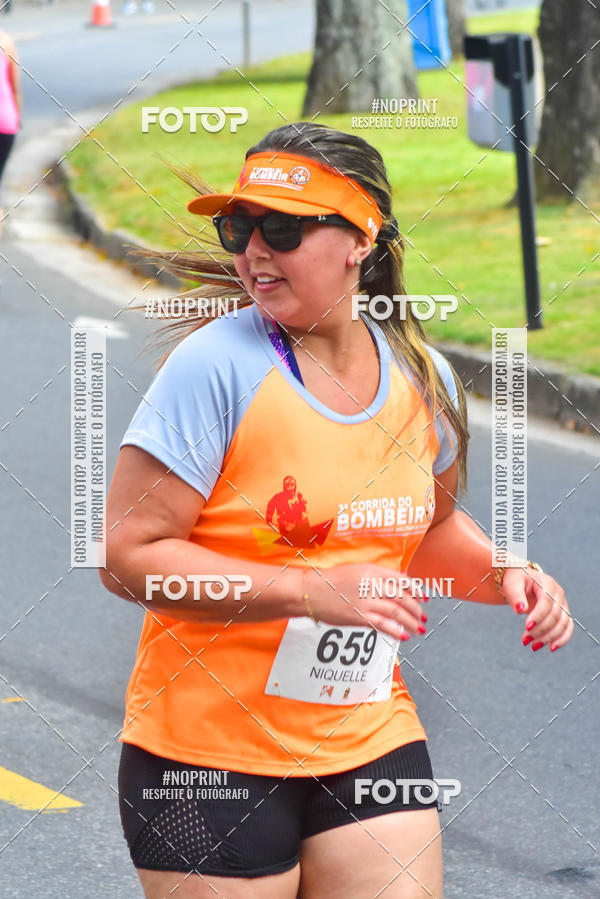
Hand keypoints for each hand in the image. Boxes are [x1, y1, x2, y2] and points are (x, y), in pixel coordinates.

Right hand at [302, 564, 427, 640]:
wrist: (310, 591)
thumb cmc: (331, 580)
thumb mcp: (357, 570)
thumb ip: (378, 575)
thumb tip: (400, 578)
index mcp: (372, 570)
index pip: (401, 580)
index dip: (416, 590)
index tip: (424, 598)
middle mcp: (371, 584)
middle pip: (402, 597)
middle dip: (416, 609)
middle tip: (423, 617)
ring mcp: (365, 600)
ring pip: (396, 611)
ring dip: (411, 621)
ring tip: (419, 629)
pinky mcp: (358, 616)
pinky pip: (382, 624)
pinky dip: (396, 630)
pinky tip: (404, 636)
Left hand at [502, 567, 572, 652]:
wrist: (523, 581)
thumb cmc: (517, 581)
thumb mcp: (512, 585)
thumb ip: (516, 596)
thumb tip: (520, 609)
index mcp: (547, 583)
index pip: (547, 601)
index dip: (539, 615)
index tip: (527, 627)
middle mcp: (558, 594)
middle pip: (555, 615)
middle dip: (541, 630)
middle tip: (525, 640)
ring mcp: (563, 604)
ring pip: (563, 624)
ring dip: (549, 637)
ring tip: (533, 646)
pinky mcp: (563, 614)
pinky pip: (567, 628)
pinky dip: (562, 639)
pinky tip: (551, 648)